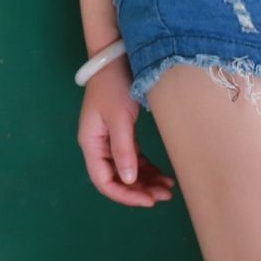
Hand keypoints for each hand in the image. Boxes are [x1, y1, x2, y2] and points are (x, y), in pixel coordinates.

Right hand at [79, 62, 176, 206]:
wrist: (117, 59)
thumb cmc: (115, 86)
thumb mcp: (119, 118)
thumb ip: (123, 150)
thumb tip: (129, 181)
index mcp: (91, 144)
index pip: (104, 180)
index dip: (124, 195)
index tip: (147, 201)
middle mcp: (99, 146)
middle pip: (117, 178)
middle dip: (139, 190)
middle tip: (164, 196)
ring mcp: (111, 140)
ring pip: (128, 170)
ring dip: (146, 181)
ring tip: (168, 188)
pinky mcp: (123, 134)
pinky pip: (135, 159)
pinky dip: (148, 169)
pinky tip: (163, 175)